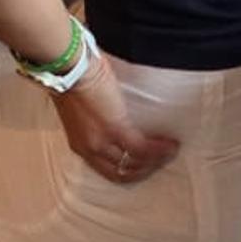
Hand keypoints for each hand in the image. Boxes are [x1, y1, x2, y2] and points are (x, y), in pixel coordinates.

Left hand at [54, 49, 179, 183]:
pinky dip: (159, 149)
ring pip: (134, 163)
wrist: (70, 69)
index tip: (142, 163)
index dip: (126, 169)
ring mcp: (103, 142)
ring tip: (169, 152)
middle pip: (121, 172)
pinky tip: (170, 145)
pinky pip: (142, 148)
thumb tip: (110, 114)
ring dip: (154, 160)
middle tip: (159, 161)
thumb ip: (94, 118)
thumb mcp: (81, 109)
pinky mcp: (116, 130)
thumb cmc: (73, 79)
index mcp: (80, 144)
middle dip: (143, 169)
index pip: (106, 168)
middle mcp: (90, 149)